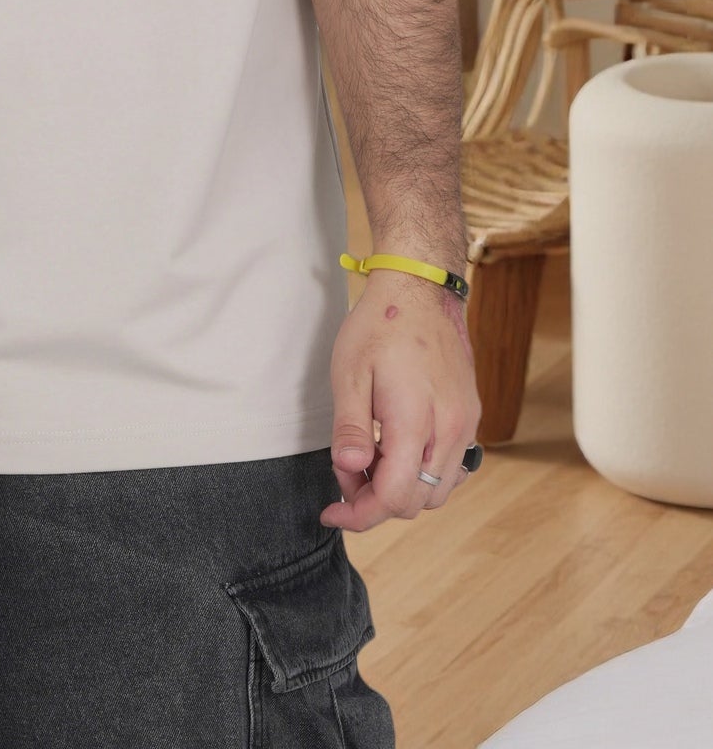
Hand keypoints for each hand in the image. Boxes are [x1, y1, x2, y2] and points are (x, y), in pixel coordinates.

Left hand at [320, 268, 480, 531]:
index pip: (394, 496)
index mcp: (415, 421)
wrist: (422, 289)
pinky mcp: (470, 417)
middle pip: (417, 502)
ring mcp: (465, 425)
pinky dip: (424, 475)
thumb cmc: (381, 325)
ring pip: (438, 491)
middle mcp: (449, 430)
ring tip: (369, 461)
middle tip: (345, 474)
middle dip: (376, 502)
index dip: (360, 514)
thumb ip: (349, 426)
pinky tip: (397, 452)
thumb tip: (347, 469)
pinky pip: (452, 468)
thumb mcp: (350, 371)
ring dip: (401, 490)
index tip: (332, 512)